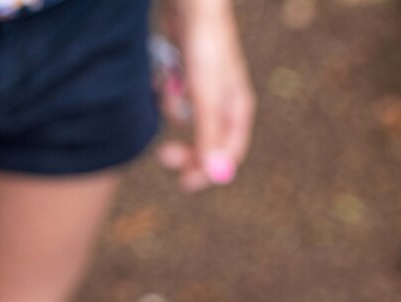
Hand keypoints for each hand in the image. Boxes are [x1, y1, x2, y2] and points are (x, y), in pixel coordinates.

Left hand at [156, 0, 255, 191]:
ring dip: (171, 107)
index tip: (184, 183)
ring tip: (170, 82)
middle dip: (185, 149)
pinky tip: (165, 70)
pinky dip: (164, 90)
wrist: (191, 2)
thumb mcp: (205, 95)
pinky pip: (170, 97)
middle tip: (162, 154)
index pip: (228, 152)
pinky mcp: (184, 74)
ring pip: (182, 117)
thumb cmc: (204, 45)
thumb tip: (215, 175)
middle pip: (204, 142)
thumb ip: (209, 134)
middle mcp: (223, 100)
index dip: (207, 170)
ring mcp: (203, 87)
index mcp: (237, 107)